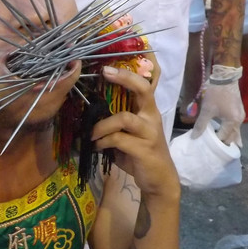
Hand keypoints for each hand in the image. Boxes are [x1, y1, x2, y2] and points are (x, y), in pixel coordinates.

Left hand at [91, 65, 179, 200]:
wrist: (158, 180)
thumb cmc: (140, 155)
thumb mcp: (129, 135)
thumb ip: (116, 123)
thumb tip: (89, 114)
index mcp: (148, 111)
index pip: (143, 85)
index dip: (126, 75)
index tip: (107, 68)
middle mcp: (151, 118)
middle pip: (143, 91)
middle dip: (123, 79)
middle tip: (104, 74)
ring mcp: (149, 133)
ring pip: (124, 118)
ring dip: (102, 126)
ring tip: (91, 135)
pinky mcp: (143, 150)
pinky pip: (118, 140)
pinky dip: (103, 142)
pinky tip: (96, 147)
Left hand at [193, 79, 244, 147]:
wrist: (226, 76)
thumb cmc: (216, 93)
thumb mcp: (207, 109)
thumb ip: (201, 124)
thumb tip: (194, 137)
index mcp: (232, 122)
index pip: (223, 138)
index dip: (214, 143)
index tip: (206, 147)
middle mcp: (239, 121)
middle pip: (231, 137)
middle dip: (224, 144)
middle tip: (214, 150)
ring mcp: (241, 116)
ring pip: (235, 132)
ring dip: (229, 139)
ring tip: (223, 148)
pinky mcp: (239, 111)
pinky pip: (236, 126)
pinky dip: (232, 132)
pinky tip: (230, 136)